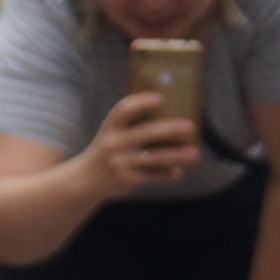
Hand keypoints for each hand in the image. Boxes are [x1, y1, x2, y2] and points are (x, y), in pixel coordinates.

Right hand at [77, 89, 201, 195]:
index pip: (124, 110)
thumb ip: (130, 123)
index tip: (160, 99)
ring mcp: (120, 163)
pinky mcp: (126, 180)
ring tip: (194, 153)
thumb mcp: (110, 133)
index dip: (142, 103)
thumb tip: (165, 111)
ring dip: (176, 155)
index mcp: (110, 127)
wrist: (85, 180)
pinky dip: (165, 175)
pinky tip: (178, 172)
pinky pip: (150, 177)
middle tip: (190, 126)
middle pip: (145, 133)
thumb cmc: (106, 151)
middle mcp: (114, 143)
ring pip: (153, 158)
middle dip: (169, 129)